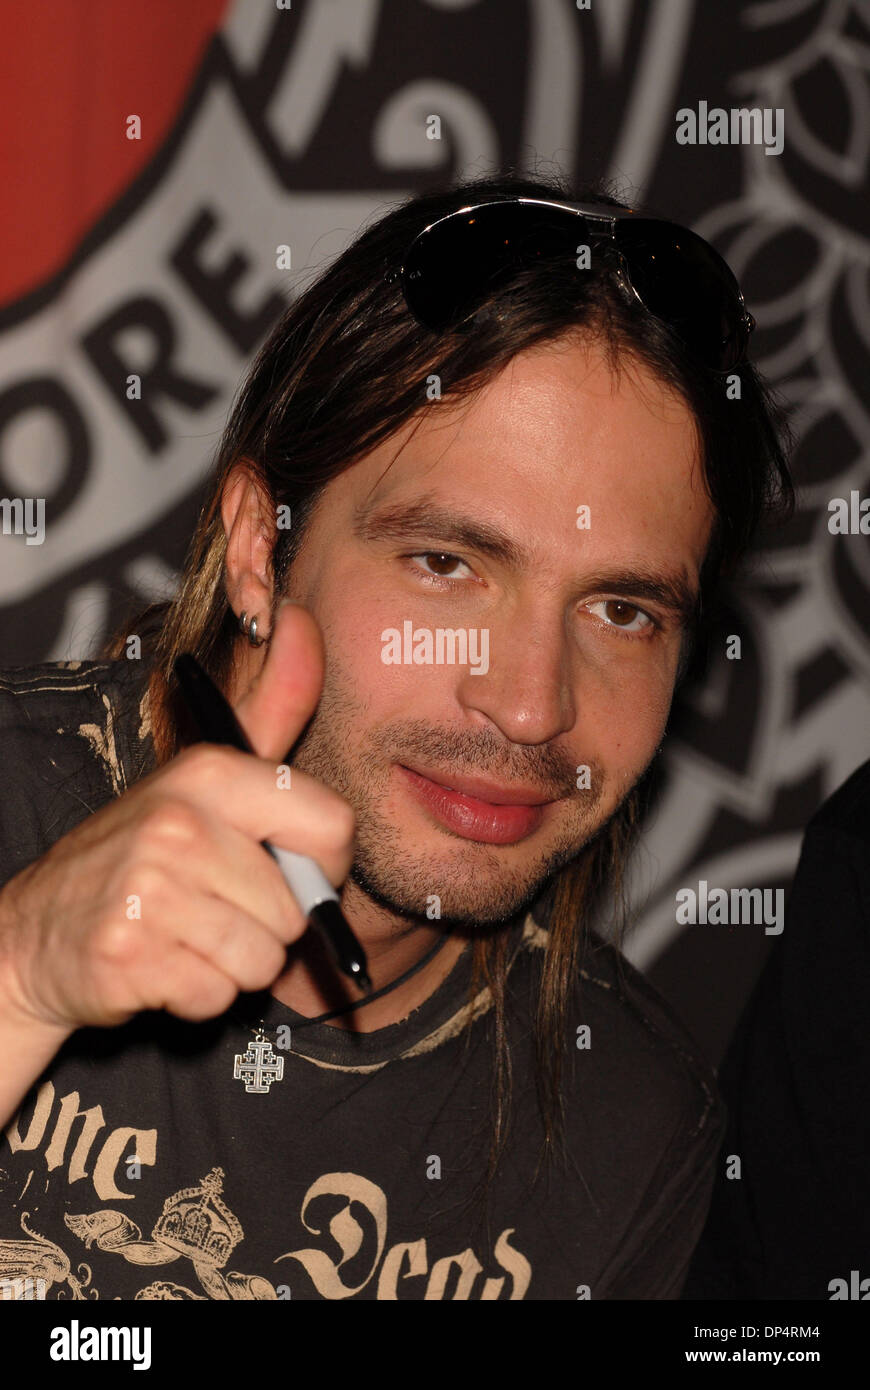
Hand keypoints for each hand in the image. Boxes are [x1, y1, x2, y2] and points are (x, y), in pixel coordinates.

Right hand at [0, 603, 354, 1032]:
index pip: (331, 825)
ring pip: (261, 959)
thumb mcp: (203, 781)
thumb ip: (269, 711)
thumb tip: (304, 622)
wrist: (35, 933)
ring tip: (186, 936)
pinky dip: (196, 996)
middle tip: (212, 909)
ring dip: (232, 965)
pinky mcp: (129, 954)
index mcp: (208, 773)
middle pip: (297, 907)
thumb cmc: (140, 859)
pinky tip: (161, 965)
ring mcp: (149, 889)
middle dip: (266, 926)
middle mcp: (178, 822)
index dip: (323, 866)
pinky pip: (216, 997)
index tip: (290, 871)